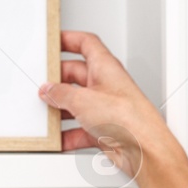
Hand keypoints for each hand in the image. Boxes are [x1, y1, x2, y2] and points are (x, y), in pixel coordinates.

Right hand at [38, 30, 167, 181]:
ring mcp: (105, 108)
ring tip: (47, 111)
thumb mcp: (83, 100)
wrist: (144, 149)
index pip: (86, 44)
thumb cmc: (129, 118)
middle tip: (43, 84)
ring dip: (61, 109)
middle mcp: (106, 85)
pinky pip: (80, 128)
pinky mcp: (104, 130)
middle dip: (58, 80)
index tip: (53, 42)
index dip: (69, 39)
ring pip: (77, 104)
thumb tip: (49, 90)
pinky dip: (68, 133)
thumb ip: (61, 94)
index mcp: (105, 67)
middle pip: (77, 75)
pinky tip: (59, 137)